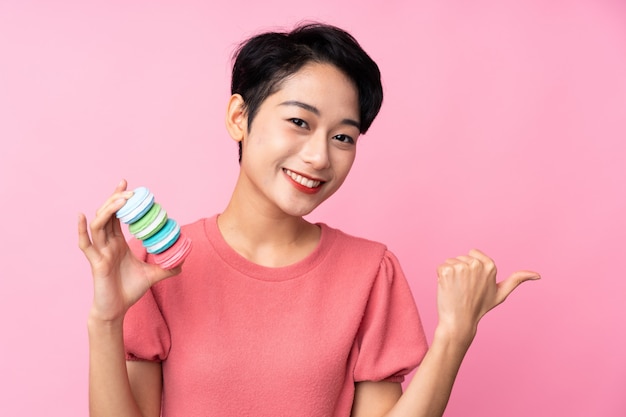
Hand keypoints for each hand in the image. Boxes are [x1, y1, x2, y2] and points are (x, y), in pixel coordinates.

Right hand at [78, 180, 180, 322]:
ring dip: (108, 210)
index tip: (129, 185)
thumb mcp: (153, 276)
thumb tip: (183, 261)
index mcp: (118, 243)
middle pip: (108, 215)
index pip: (118, 216)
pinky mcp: (96, 263)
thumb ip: (167, 267)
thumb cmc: (129, 291)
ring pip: (99, 225)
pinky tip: (82, 216)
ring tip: (120, 200)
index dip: (121, 200)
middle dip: (116, 199)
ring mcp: (100, 252)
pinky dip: (81, 230)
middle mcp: (107, 244)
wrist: (117, 310)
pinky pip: (86, 244)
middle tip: (129, 190)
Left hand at [436, 249, 539, 341]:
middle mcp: (476, 264)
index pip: (473, 253)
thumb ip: (517, 280)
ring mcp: (461, 267)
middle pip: (461, 257)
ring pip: (450, 261)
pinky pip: (440, 267)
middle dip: (461, 270)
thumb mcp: (501, 293)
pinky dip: (441, 276)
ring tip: (457, 289)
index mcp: (490, 266)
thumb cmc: (480, 307)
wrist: (460, 320)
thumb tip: (538, 275)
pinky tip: (448, 288)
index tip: (474, 282)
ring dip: (450, 274)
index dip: (471, 267)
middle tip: (465, 289)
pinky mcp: (447, 271)